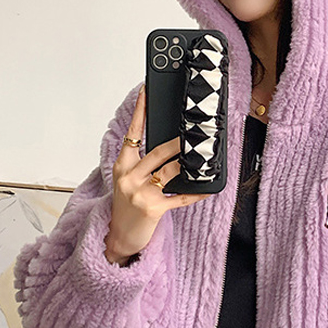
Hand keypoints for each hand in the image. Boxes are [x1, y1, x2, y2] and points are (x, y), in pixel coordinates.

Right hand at [104, 84, 211, 263]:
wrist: (119, 236)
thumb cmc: (126, 206)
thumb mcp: (128, 180)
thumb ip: (142, 163)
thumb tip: (169, 147)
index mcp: (122, 165)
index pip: (132, 133)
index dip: (140, 112)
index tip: (146, 91)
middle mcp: (129, 177)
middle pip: (158, 152)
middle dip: (177, 143)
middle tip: (192, 132)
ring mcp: (141, 193)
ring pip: (170, 172)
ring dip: (189, 164)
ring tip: (202, 156)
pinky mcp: (154, 208)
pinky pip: (180, 197)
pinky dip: (196, 193)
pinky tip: (207, 189)